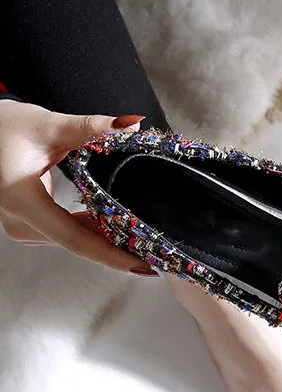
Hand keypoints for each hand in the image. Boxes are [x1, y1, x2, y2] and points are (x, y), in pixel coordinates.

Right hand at [0, 99, 154, 273]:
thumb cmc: (6, 126)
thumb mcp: (48, 125)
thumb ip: (91, 127)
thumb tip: (132, 124)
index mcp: (20, 200)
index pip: (75, 238)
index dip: (111, 255)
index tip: (143, 267)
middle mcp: (19, 221)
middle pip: (78, 241)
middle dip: (118, 248)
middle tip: (156, 254)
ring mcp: (22, 227)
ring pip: (75, 240)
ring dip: (107, 240)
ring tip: (145, 244)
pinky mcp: (29, 226)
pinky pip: (69, 234)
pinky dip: (93, 232)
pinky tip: (119, 231)